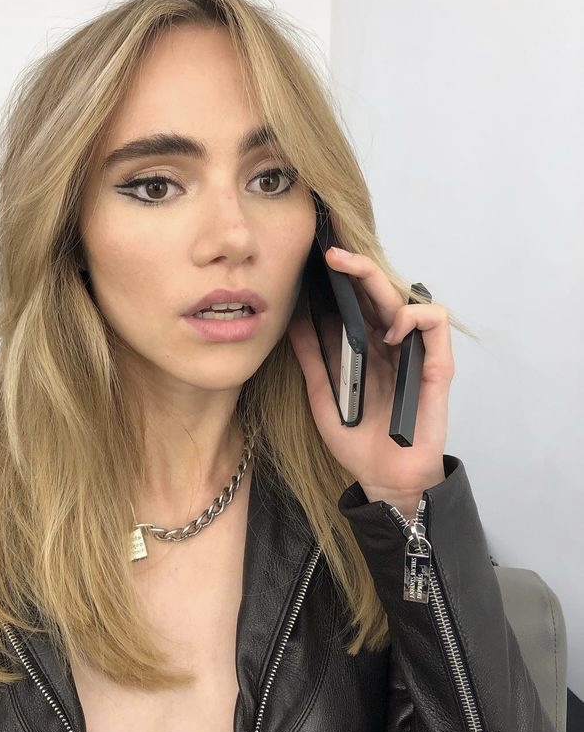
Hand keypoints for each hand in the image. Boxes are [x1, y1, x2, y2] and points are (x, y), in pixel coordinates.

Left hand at [287, 246, 453, 519]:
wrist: (383, 477)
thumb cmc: (357, 439)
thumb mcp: (322, 395)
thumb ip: (311, 358)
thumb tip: (294, 319)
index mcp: (365, 346)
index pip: (357, 300)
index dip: (342, 277)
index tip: (316, 260)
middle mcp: (392, 343)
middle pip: (380, 291)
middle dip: (357, 266)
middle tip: (331, 254)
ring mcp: (415, 352)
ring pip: (410, 298)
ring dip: (386, 290)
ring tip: (363, 303)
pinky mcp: (437, 365)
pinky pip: (435, 323)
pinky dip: (415, 317)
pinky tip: (393, 333)